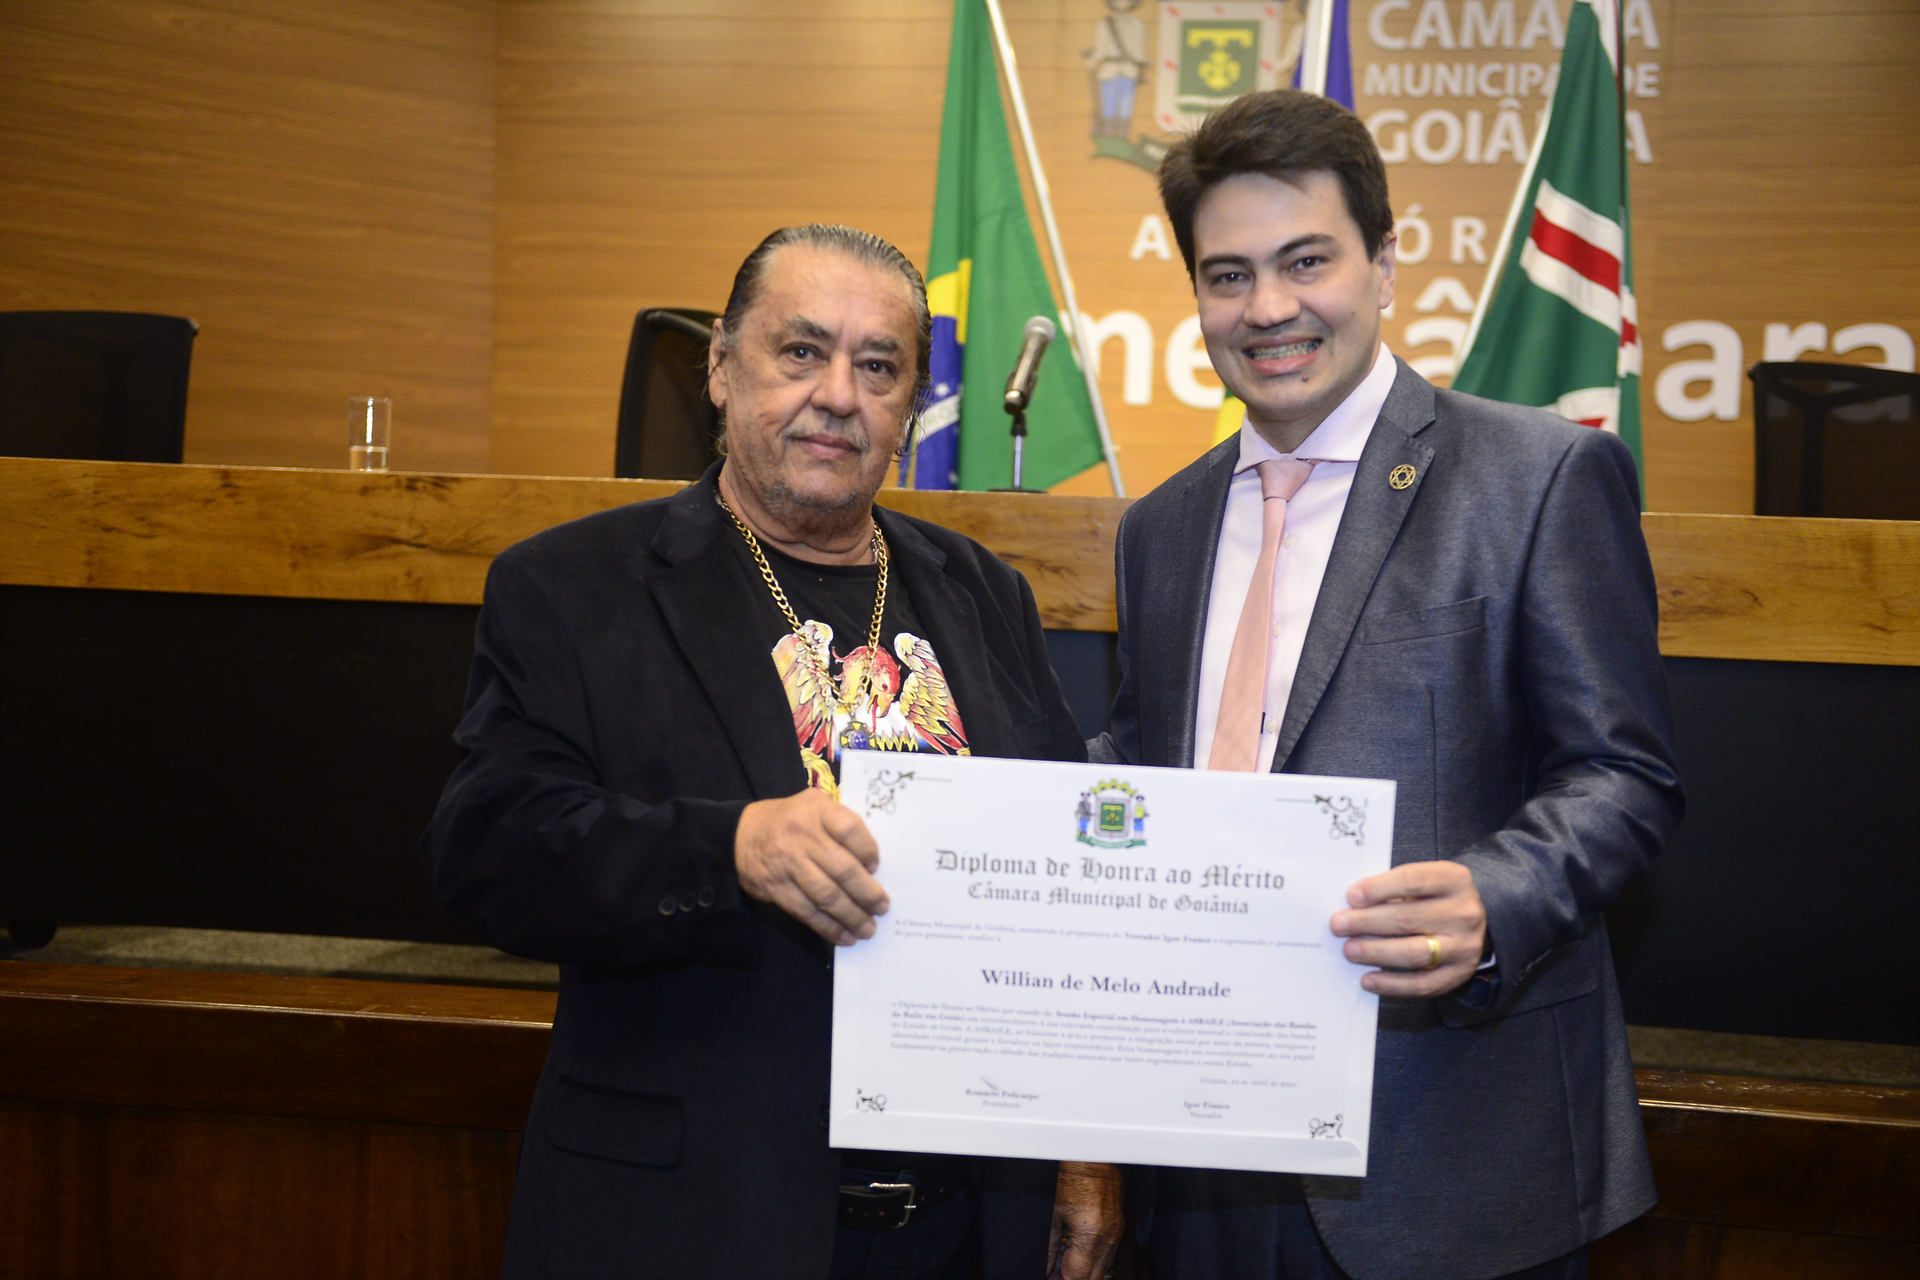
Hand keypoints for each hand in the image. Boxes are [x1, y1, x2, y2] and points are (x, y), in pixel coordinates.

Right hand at [734, 789, 887, 945]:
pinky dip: (828, 927)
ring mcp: (787, 862)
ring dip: (851, 915)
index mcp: (817, 809)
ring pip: (826, 894)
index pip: (848, 828)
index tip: (877, 867)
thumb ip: (841, 823)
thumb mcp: (815, 806)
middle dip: (866, 893)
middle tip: (882, 907)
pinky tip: (845, 936)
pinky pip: (806, 911)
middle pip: (841, 868)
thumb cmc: (793, 821)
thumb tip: (874, 864)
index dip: (867, 850)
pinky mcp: (776, 887)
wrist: (741, 834)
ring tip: (868, 928)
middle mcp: (801, 834)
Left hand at [1047, 1161, 1122, 1279]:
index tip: (1048, 1277)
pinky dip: (1090, 1255)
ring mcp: (1116, 1233)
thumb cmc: (1070, 1176)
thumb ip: (1049, 1248)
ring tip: (1061, 1257)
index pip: (1077, 1278)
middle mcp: (1108, 1238)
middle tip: (1054, 1271)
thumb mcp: (1052, 1214)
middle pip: (1093, 1278)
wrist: (1089, 1154)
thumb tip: (1045, 1270)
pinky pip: (1106, 1252)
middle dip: (1072, 1277)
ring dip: (1082, 1268)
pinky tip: (1074, 1245)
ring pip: (1101, 1267)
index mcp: (1091, 1236)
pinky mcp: (1117, 1226)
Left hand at [1330, 861, 1486, 997]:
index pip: (1412, 881)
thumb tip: (1352, 905)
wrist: (1476, 923)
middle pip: (1408, 918)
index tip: (1352, 897)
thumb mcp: (1425, 882)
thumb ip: (1394, 888)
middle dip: (1367, 922)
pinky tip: (1368, 979)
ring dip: (1375, 952)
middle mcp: (1463, 913)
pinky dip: (1391, 984)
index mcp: (1454, 880)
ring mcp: (1464, 946)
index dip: (1378, 889)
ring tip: (1349, 950)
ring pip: (1414, 952)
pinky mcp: (1458, 974)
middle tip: (1339, 925)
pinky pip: (1421, 984)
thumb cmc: (1437, 898)